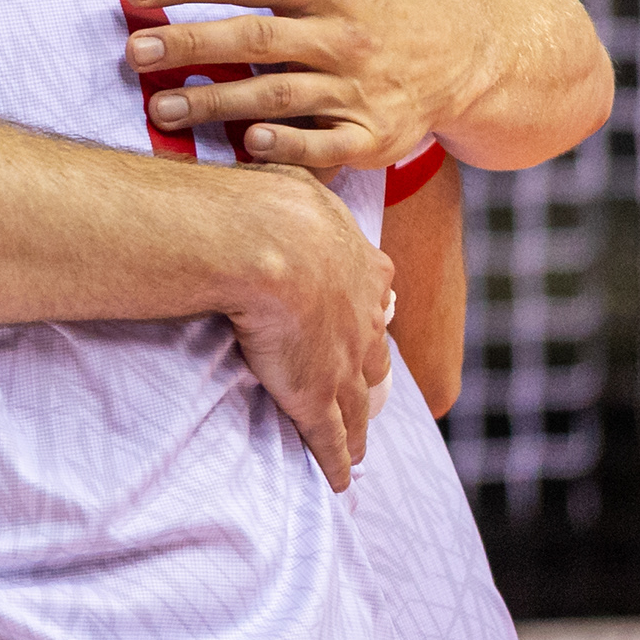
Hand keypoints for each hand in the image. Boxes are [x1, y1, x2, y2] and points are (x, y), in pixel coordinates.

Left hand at [122, 0, 460, 171]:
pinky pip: (325, 145)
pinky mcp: (370, 136)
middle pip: (256, 37)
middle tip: (134, 51)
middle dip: (191, 44)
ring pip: (279, 95)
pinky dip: (288, 146)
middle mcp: (341, 35)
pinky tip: (247, 144)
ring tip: (159, 109)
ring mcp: (357, 89)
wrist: (456, 52)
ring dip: (216, 104)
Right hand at [219, 166, 393, 490]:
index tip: (369, 323)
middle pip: (372, 357)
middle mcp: (363, 318)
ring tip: (358, 450)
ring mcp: (343, 361)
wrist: (266, 242)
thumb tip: (276, 159)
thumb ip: (293, 187)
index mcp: (360, 268)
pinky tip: (338, 479)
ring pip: (356, 405)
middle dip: (369, 378)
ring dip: (357, 429)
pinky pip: (331, 438)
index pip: (372, 298)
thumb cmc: (269, 205)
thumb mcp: (294, 185)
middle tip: (367, 395)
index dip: (368, 316)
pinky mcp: (317, 396)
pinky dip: (336, 460)